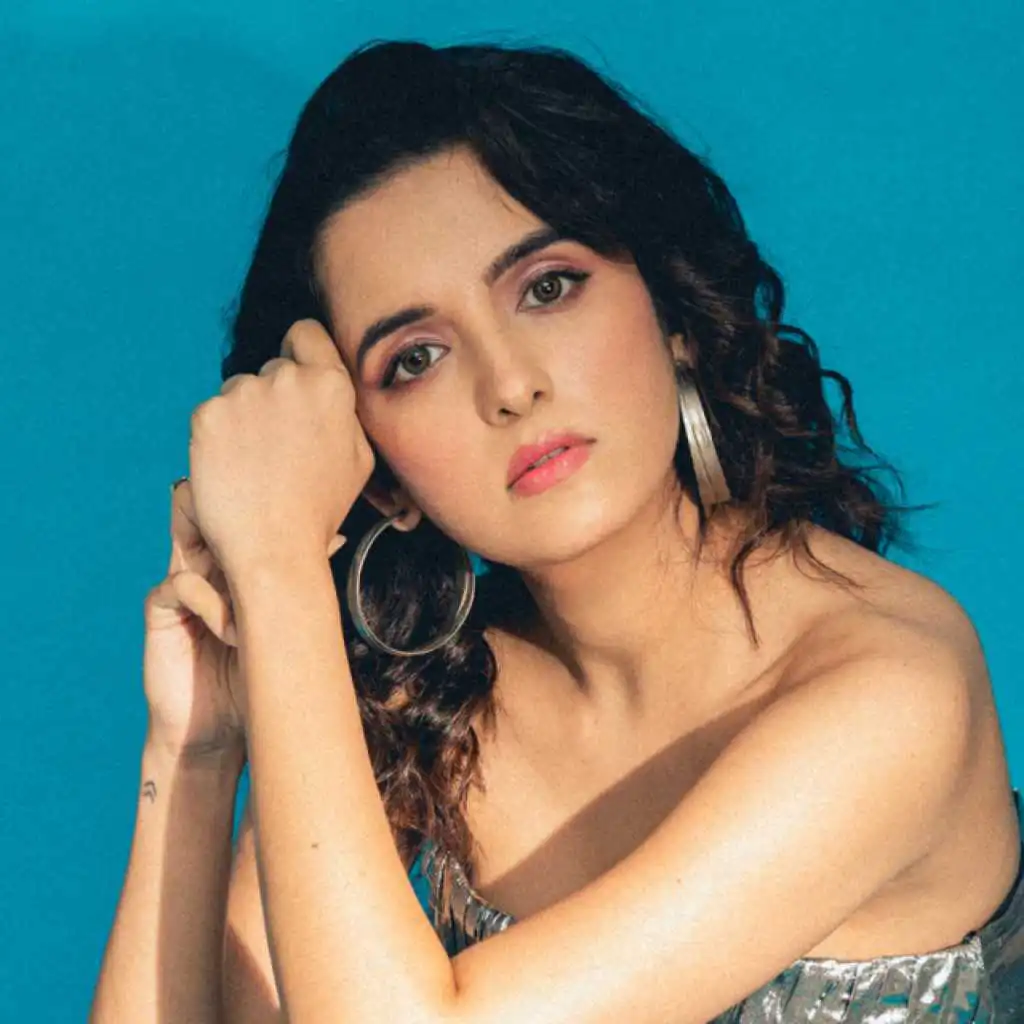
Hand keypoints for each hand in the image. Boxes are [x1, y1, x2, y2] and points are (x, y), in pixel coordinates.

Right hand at [143, 481, 348, 763]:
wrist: (218, 734)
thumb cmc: (256, 682)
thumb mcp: (283, 626)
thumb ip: (294, 584)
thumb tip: (335, 539)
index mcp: (233, 569)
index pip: (240, 524)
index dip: (266, 517)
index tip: (313, 528)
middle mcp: (205, 568)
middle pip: (210, 518)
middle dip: (244, 529)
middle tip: (281, 547)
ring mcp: (181, 586)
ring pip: (195, 541)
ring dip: (235, 571)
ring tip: (258, 609)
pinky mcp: (159, 609)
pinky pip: (182, 584)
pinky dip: (213, 605)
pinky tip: (232, 635)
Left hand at [186, 320, 373, 580]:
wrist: (273, 547)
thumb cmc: (319, 508)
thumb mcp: (359, 458)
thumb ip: (345, 413)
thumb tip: (330, 391)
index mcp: (330, 385)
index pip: (306, 334)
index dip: (300, 353)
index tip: (295, 380)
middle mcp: (287, 380)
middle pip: (272, 371)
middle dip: (273, 399)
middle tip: (277, 447)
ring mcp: (243, 394)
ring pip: (238, 392)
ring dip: (243, 418)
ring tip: (255, 465)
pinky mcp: (207, 414)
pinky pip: (212, 414)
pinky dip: (217, 438)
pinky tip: (232, 469)